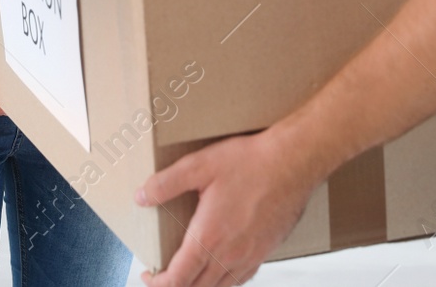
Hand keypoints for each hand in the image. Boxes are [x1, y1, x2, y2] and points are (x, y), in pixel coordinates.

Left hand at [136, 128, 319, 286]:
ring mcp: (250, 256)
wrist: (294, 162)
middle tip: (162, 277)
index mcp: (209, 238)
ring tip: (186, 275)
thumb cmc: (251, 162)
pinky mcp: (265, 251)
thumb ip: (166, 183)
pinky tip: (219, 270)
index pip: (177, 279)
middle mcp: (230, 255)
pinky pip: (241, 279)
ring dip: (198, 286)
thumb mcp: (199, 165)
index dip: (158, 283)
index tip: (149, 275)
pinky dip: (223, 282)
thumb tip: (142, 197)